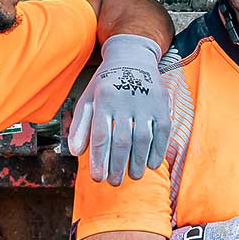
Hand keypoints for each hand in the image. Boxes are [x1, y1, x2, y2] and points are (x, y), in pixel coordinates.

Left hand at [67, 34, 171, 184]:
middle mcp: (125, 99)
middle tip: (114, 182)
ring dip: (137, 162)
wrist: (132, 57)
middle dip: (118, 166)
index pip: (101, 136)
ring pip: (143, 139)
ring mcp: (146, 101)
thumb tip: (76, 152)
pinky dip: (157, 151)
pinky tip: (150, 164)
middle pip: (122, 141)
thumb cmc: (105, 84)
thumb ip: (80, 125)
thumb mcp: (88, 99)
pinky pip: (162, 132)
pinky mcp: (162, 104)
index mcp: (104, 99)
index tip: (98, 179)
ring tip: (132, 176)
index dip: (99, 160)